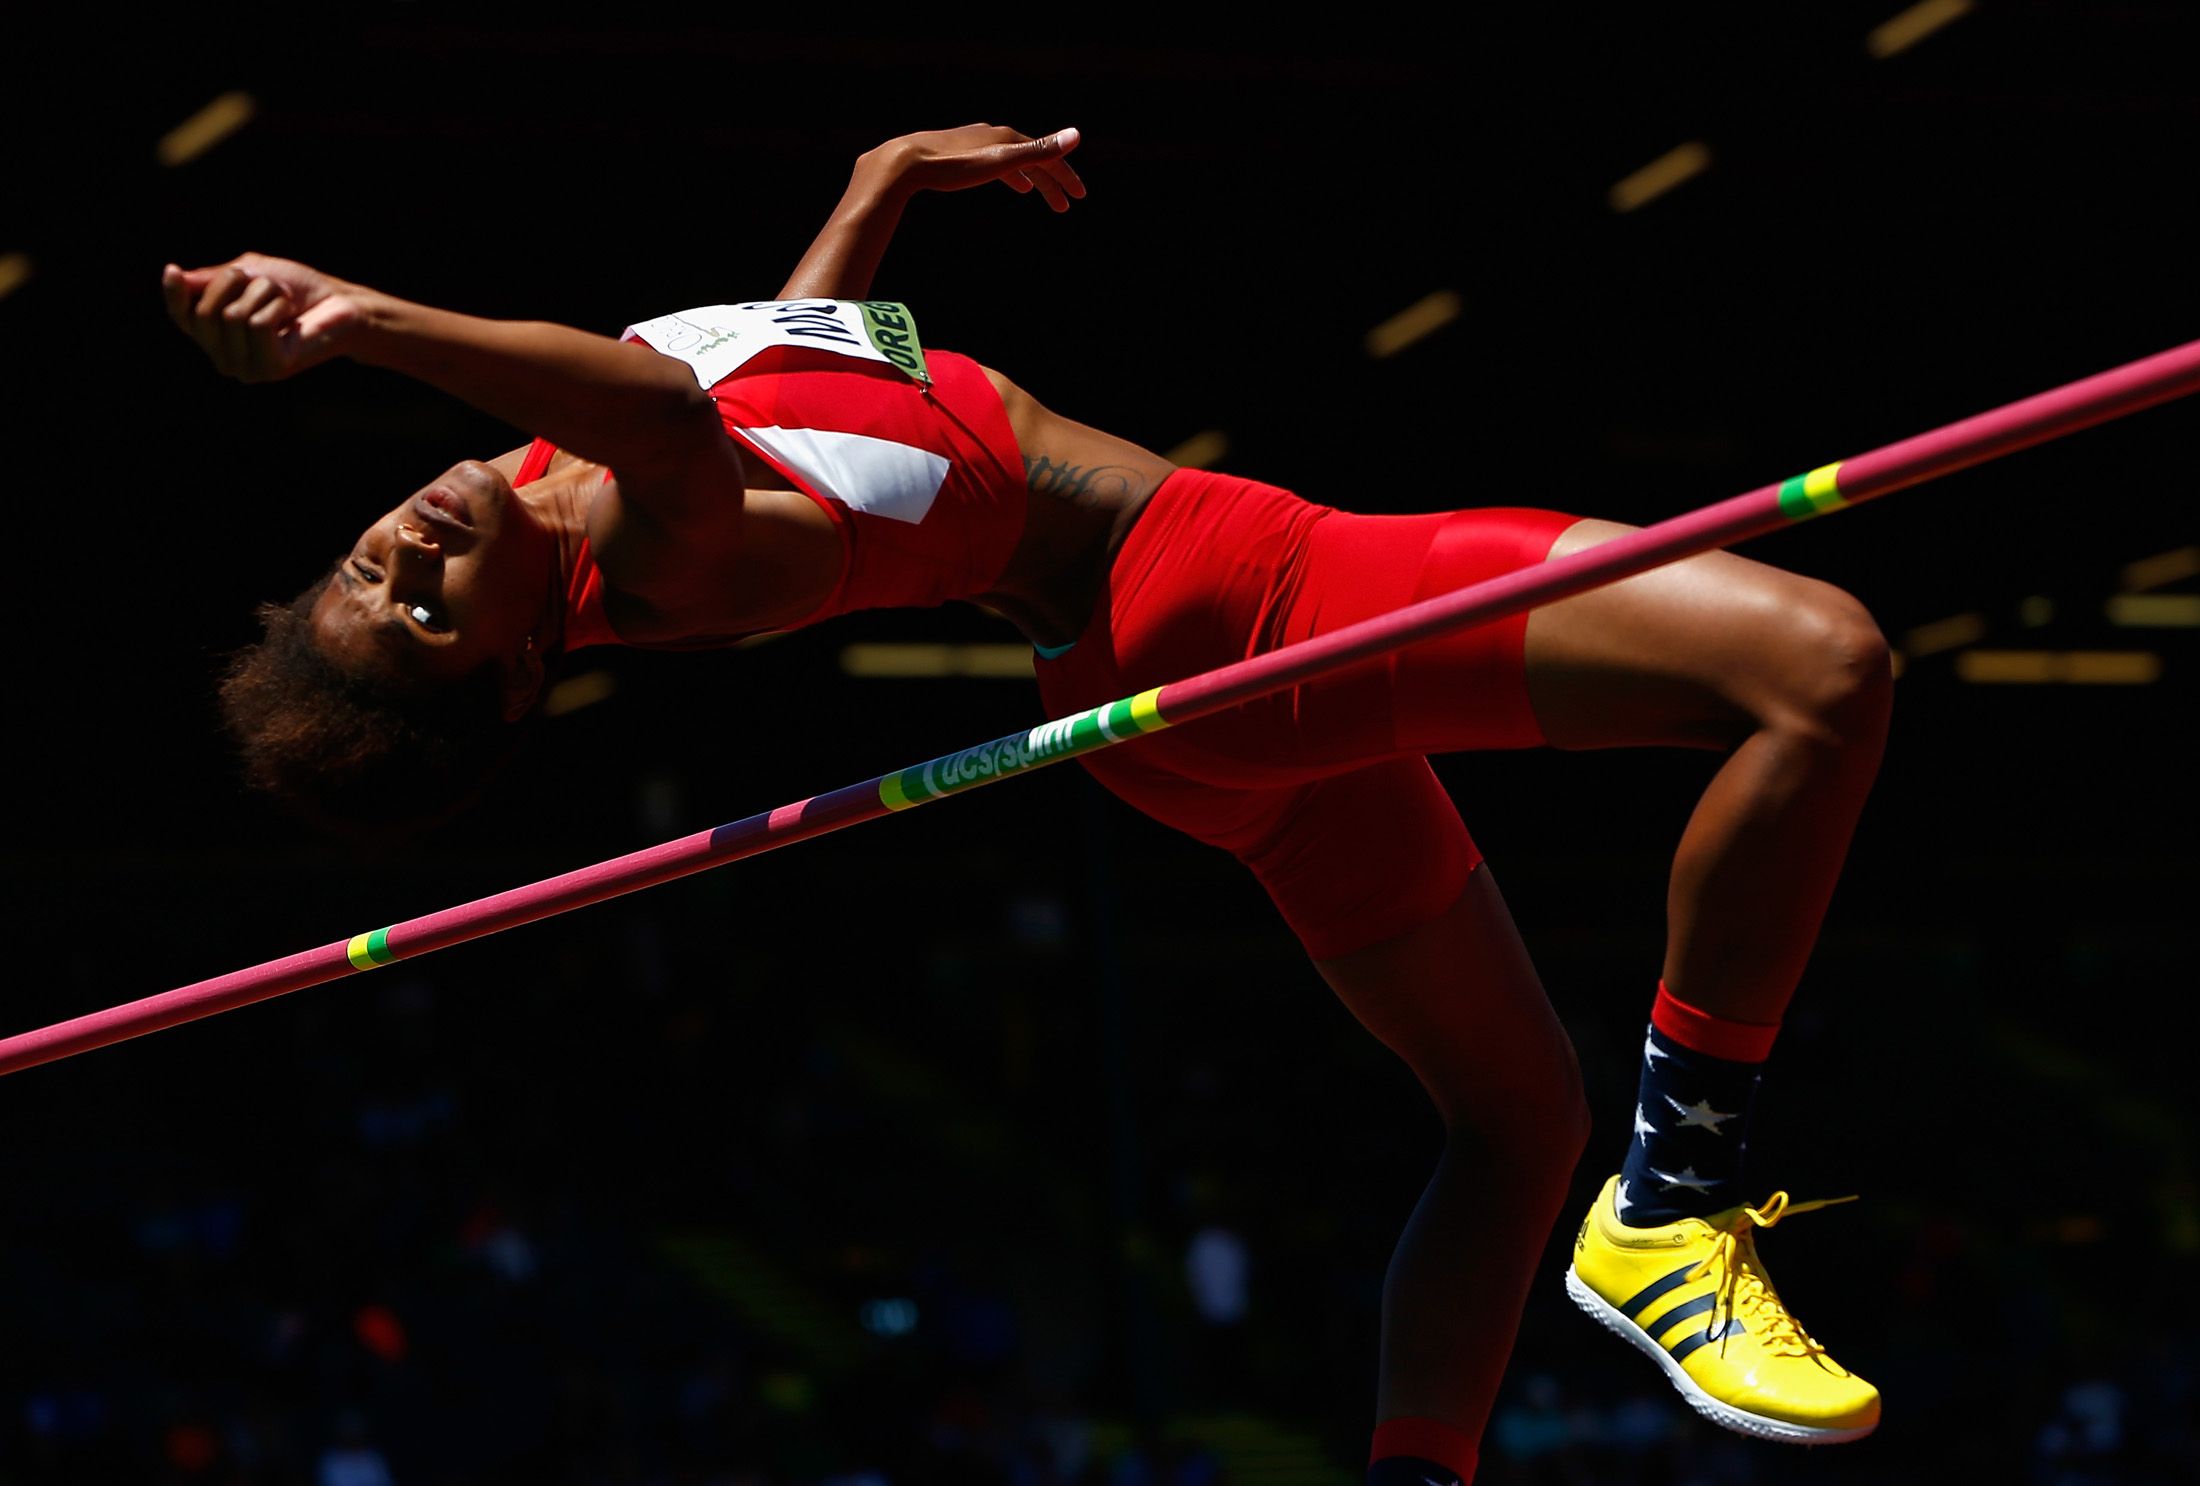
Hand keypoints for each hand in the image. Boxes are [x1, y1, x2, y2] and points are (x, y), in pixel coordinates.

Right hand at [160, 253, 368, 381]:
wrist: (342, 303)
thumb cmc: (298, 288)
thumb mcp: (250, 272)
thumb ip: (213, 279)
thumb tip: (178, 277)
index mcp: (216, 335)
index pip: (181, 318)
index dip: (173, 296)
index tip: (172, 270)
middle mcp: (225, 357)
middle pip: (204, 313)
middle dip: (233, 283)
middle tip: (265, 283)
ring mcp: (246, 368)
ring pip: (232, 316)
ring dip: (262, 294)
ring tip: (283, 302)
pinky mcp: (270, 369)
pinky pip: (257, 324)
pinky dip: (276, 307)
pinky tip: (292, 316)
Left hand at [864, 124, 1086, 211]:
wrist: (904, 162)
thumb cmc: (952, 166)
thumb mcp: (1000, 161)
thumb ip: (1038, 151)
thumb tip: (1077, 135)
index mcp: (1005, 138)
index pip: (1046, 156)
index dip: (1064, 177)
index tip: (1078, 197)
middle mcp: (991, 136)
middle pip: (1029, 158)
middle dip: (1049, 181)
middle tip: (1063, 206)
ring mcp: (972, 143)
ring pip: (1007, 159)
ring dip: (1025, 175)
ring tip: (1032, 192)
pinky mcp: (954, 153)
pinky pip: (986, 162)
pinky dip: (998, 172)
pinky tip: (993, 179)